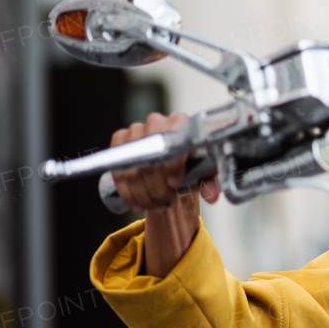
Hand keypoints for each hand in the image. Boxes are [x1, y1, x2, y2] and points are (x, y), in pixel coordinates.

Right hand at [109, 112, 220, 277]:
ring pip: (131, 168)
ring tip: (155, 206)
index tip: (175, 184)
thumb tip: (212, 197)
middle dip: (157, 188)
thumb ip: (211, 183)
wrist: (174, 158)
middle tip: (166, 202)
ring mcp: (136, 130)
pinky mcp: (121, 139)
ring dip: (142, 194)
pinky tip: (136, 203)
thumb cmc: (194, 162)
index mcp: (182, 123)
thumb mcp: (207, 171)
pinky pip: (116, 168)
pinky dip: (125, 190)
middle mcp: (157, 122)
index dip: (172, 166)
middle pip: (149, 160)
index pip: (172, 143)